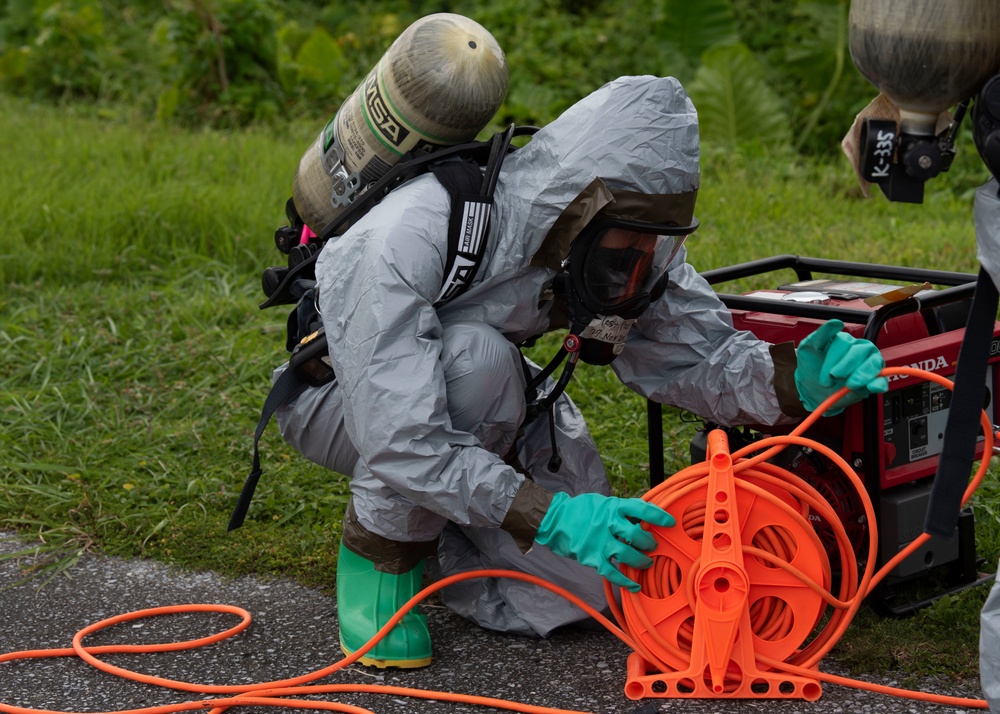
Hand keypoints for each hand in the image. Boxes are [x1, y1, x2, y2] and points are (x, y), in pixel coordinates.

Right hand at [534, 492, 674, 591]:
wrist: (554, 520)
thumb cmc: (581, 510)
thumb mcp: (603, 503)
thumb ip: (621, 510)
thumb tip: (643, 518)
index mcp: (613, 507)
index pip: (641, 510)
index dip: (658, 516)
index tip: (670, 522)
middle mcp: (608, 524)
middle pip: (636, 535)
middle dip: (649, 543)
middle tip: (652, 546)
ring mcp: (600, 542)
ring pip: (628, 555)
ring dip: (640, 561)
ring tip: (645, 563)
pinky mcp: (592, 558)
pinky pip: (613, 573)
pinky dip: (625, 581)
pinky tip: (634, 585)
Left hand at [794, 319, 887, 414]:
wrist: (814, 391)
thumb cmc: (812, 368)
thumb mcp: (808, 349)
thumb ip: (820, 334)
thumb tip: (836, 322)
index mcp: (844, 341)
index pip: (844, 341)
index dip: (834, 357)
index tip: (828, 372)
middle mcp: (859, 350)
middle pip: (860, 351)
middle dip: (846, 365)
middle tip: (835, 377)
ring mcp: (868, 364)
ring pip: (873, 363)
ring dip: (862, 374)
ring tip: (849, 385)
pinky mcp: (873, 380)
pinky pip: (882, 379)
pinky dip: (878, 383)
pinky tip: (870, 387)